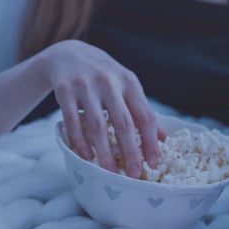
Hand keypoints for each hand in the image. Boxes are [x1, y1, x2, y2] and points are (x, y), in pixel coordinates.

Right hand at [38, 40, 160, 177]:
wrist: (68, 54)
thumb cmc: (104, 76)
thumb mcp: (126, 86)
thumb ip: (142, 109)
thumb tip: (163, 138)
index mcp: (129, 82)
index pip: (145, 116)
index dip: (151, 141)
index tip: (153, 163)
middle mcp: (110, 82)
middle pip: (124, 123)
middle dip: (131, 152)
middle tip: (133, 174)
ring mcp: (86, 86)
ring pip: (98, 125)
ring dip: (104, 152)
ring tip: (110, 172)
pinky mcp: (65, 90)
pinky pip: (73, 121)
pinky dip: (80, 141)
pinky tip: (86, 156)